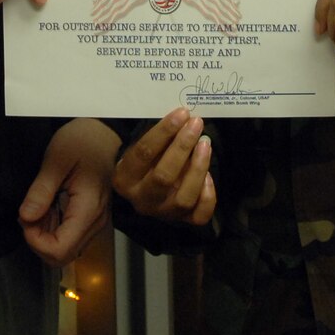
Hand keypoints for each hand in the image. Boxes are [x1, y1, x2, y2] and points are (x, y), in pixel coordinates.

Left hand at [19, 118, 117, 266]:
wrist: (105, 131)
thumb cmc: (83, 140)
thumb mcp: (56, 160)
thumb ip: (41, 190)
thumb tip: (25, 217)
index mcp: (88, 210)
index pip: (60, 250)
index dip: (36, 242)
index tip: (25, 217)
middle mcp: (95, 222)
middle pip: (62, 256)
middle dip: (38, 240)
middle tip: (29, 211)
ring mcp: (94, 222)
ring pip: (65, 248)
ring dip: (44, 234)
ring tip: (38, 204)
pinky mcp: (90, 218)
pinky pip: (69, 235)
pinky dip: (52, 227)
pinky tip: (47, 206)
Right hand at [113, 108, 214, 225]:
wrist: (144, 193)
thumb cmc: (145, 163)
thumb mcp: (142, 150)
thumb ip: (159, 139)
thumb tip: (184, 118)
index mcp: (125, 179)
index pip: (144, 153)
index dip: (164, 132)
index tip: (181, 113)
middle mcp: (142, 200)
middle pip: (163, 176)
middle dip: (182, 147)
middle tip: (196, 124)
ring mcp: (164, 214)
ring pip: (184, 198)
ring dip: (198, 168)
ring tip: (205, 144)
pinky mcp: (183, 221)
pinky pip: (199, 215)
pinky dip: (208, 196)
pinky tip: (210, 176)